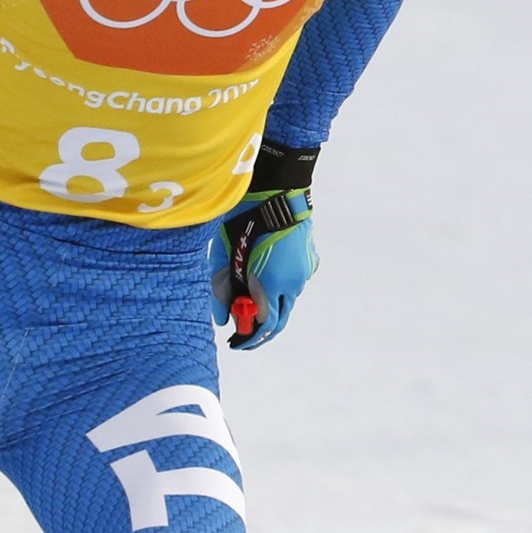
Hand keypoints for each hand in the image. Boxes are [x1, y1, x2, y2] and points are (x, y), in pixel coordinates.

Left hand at [210, 144, 318, 350]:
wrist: (276, 190)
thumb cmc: (242, 220)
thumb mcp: (224, 256)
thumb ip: (222, 291)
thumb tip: (223, 319)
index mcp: (272, 285)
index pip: (265, 325)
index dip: (250, 338)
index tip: (237, 342)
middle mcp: (293, 283)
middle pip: (280, 318)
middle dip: (261, 329)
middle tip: (244, 333)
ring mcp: (304, 272)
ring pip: (287, 298)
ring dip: (270, 303)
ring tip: (248, 298)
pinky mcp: (309, 260)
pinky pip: (294, 281)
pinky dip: (280, 285)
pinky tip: (264, 274)